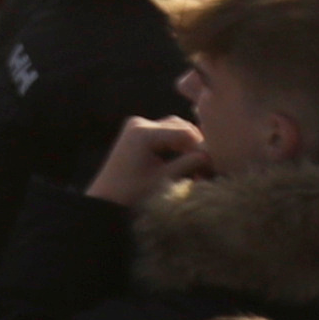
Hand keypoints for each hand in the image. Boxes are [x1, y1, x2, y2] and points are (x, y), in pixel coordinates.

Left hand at [86, 115, 209, 207]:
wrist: (106, 196)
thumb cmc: (132, 192)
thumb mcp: (163, 178)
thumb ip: (188, 165)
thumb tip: (212, 156)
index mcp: (143, 133)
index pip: (184, 132)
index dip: (201, 147)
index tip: (212, 163)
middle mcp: (139, 123)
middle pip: (179, 126)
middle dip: (195, 144)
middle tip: (207, 163)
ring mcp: (136, 125)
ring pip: (173, 128)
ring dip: (186, 143)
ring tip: (197, 164)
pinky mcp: (136, 131)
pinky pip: (163, 132)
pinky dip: (175, 143)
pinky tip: (185, 159)